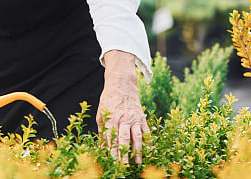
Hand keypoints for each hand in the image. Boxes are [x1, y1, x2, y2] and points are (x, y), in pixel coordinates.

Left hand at [97, 50, 148, 164]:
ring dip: (137, 151)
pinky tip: (149, 151)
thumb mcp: (101, 112)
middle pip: (124, 139)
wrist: (122, 84)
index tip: (111, 162)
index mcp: (111, 118)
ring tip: (138, 163)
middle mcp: (123, 119)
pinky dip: (148, 142)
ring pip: (137, 137)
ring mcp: (134, 118)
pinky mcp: (141, 117)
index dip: (111, 150)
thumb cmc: (109, 99)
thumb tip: (101, 147)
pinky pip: (146, 131)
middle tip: (123, 167)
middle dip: (124, 154)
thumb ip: (102, 130)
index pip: (111, 137)